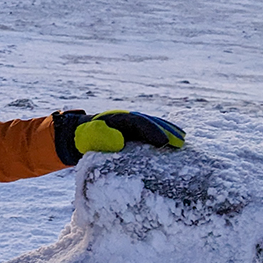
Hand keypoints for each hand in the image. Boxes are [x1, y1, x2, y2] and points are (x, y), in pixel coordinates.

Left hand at [54, 109, 184, 164]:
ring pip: (155, 125)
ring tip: (182, 141)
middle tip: (180, 142)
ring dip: (169, 132)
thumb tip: (120, 142)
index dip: (152, 131)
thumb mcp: (91, 138)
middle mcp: (128, 119)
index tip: (163, 142)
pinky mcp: (135, 133)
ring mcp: (133, 125)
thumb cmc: (86, 138)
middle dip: (166, 130)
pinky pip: (152, 132)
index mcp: (118, 119)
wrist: (79, 135)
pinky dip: (165, 135)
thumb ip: (103, 138)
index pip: (138, 123)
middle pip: (151, 122)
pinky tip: (176, 142)